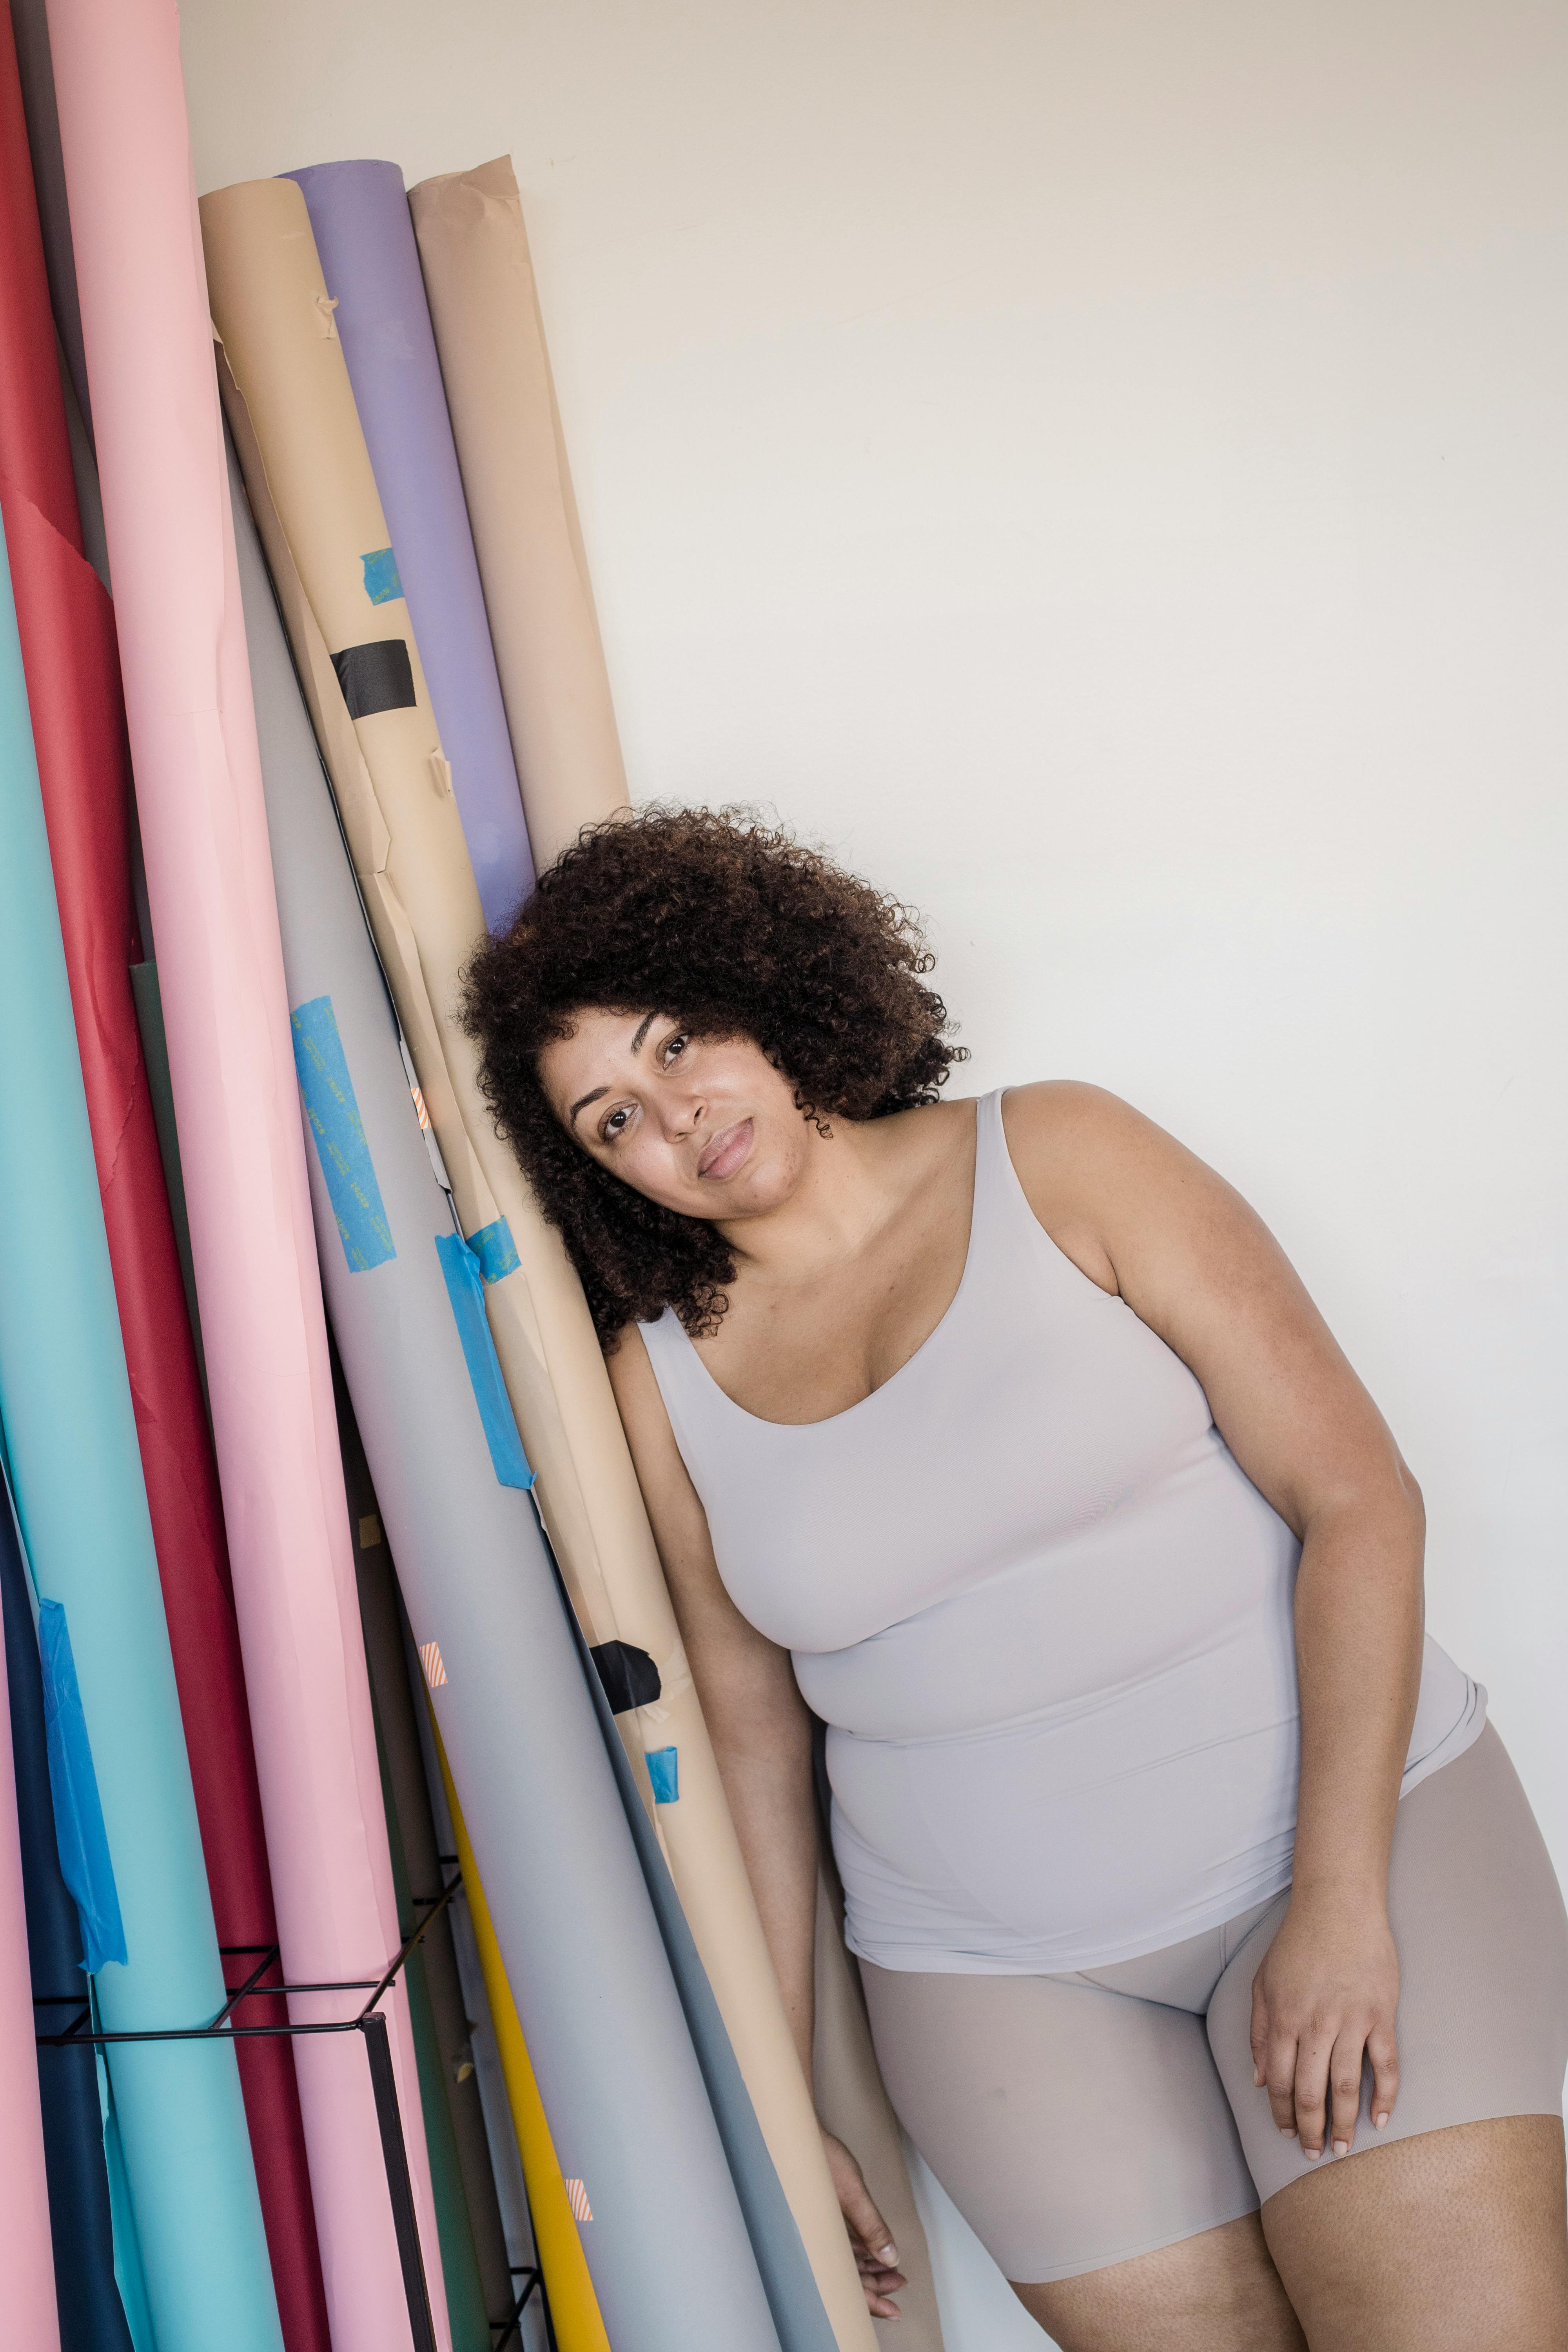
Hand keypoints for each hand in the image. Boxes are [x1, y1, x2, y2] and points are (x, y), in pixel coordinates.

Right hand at [821, 2129, 906, 2317]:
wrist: (797, 2134)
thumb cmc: (819, 2159)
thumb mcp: (853, 2193)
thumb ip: (872, 2226)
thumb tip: (890, 2256)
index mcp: (823, 2242)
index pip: (851, 2287)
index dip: (874, 2303)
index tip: (895, 2310)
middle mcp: (819, 2241)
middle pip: (850, 2278)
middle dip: (876, 2285)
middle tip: (900, 2284)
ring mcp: (820, 2231)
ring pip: (847, 2262)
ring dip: (870, 2268)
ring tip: (892, 2270)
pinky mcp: (822, 2219)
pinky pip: (842, 2245)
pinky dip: (860, 2251)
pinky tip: (874, 2250)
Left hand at [1249, 1886, 1398, 2159]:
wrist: (1338, 1906)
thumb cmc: (1297, 1943)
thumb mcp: (1263, 1983)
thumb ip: (1259, 2032)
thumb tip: (1260, 2080)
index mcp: (1284, 2018)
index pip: (1281, 2082)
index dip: (1282, 2113)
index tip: (1285, 2133)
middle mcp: (1316, 2025)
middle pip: (1312, 2092)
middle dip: (1310, 2129)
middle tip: (1312, 2153)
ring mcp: (1351, 2021)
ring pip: (1347, 2087)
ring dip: (1343, 2123)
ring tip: (1342, 2148)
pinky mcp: (1381, 2016)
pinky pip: (1386, 2065)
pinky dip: (1385, 2097)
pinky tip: (1380, 2120)